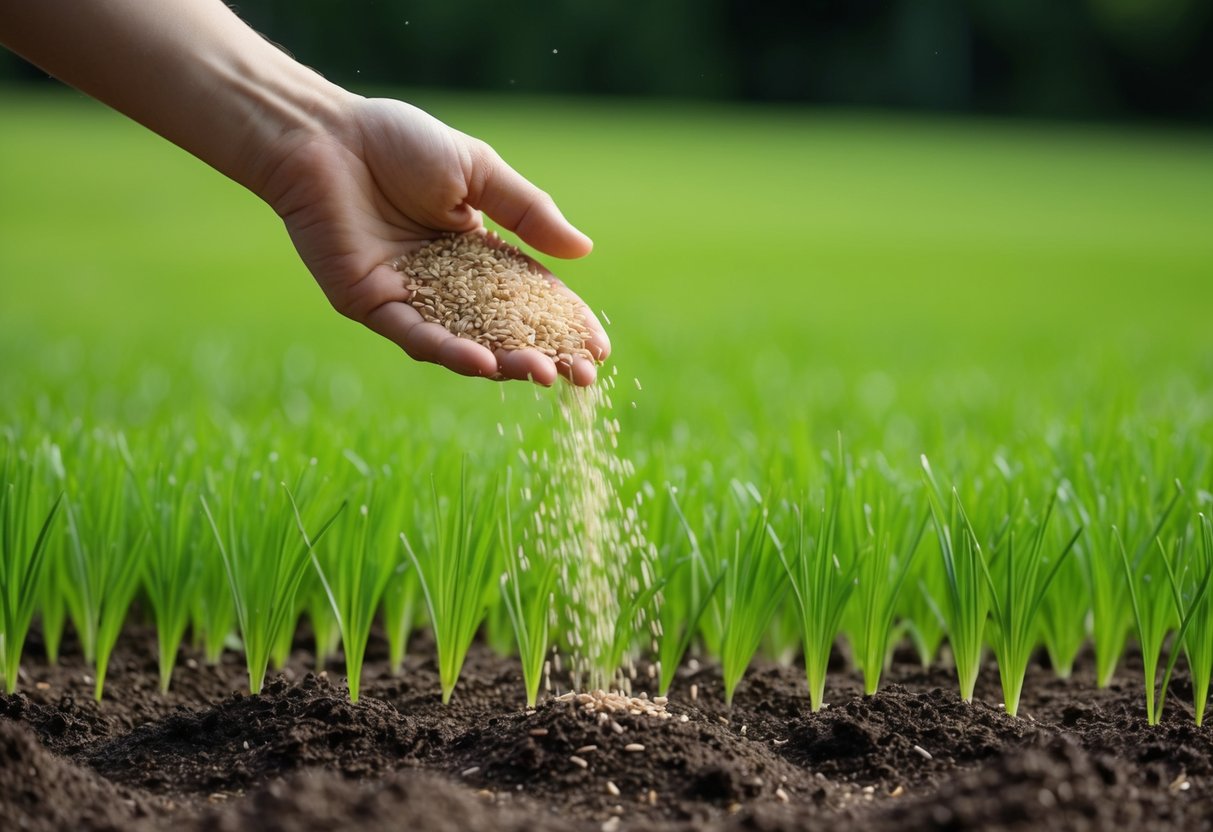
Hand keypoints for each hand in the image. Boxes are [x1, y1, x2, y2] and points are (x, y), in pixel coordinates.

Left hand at [259, 96, 609, 385]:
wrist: (325, 137)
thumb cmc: (398, 143)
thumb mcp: (479, 171)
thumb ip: (527, 212)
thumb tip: (583, 251)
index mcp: (477, 250)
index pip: (531, 297)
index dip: (565, 323)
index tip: (597, 349)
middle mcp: (447, 282)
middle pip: (504, 329)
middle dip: (544, 354)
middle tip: (580, 377)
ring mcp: (410, 298)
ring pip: (465, 342)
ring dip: (503, 363)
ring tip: (542, 373)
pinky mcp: (372, 305)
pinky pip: (417, 335)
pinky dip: (449, 351)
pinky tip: (483, 363)